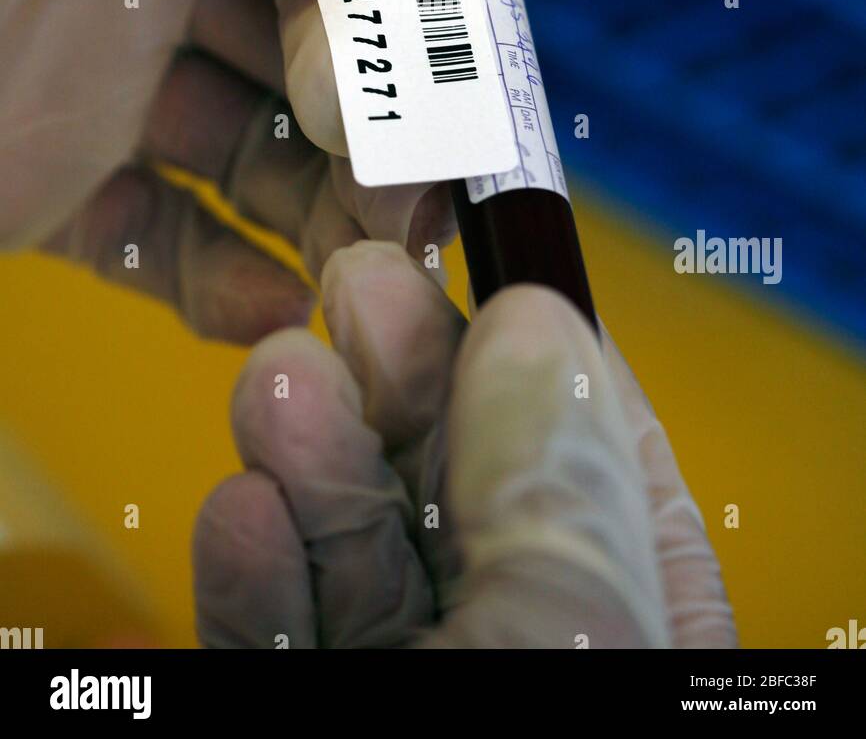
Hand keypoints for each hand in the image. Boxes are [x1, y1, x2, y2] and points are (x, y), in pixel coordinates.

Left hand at [0, 0, 452, 341]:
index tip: (398, 88)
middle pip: (314, 54)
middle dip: (379, 129)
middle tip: (416, 213)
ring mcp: (101, 84)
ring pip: (257, 159)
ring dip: (326, 215)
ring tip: (363, 277)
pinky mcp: (46, 185)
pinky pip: (158, 241)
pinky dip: (221, 285)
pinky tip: (264, 310)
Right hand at [193, 241, 736, 647]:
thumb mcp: (571, 619)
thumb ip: (553, 470)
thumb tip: (535, 315)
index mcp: (633, 608)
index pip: (591, 445)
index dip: (531, 337)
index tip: (478, 245)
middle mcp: (521, 630)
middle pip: (453, 471)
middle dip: (398, 373)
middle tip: (353, 277)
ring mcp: (410, 662)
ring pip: (352, 535)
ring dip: (311, 450)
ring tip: (279, 377)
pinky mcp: (302, 694)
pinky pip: (274, 620)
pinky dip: (253, 569)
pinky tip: (243, 508)